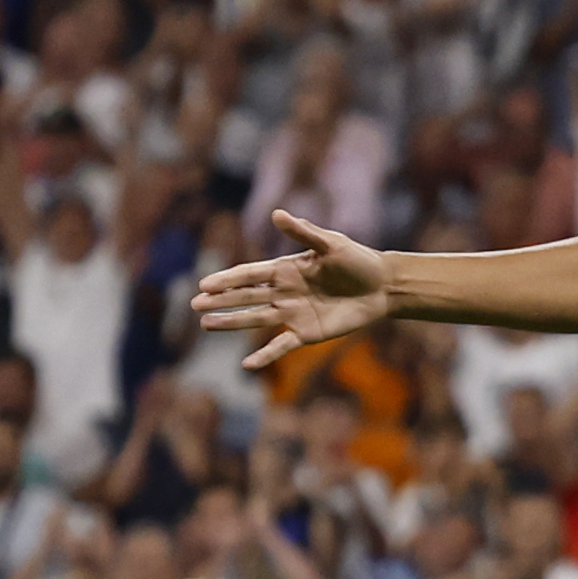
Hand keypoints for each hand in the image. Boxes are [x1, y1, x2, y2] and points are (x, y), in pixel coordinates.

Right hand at [191, 209, 392, 368]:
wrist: (383, 287)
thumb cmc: (358, 260)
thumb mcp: (332, 243)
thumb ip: (304, 232)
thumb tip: (276, 213)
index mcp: (286, 269)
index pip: (249, 274)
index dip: (227, 279)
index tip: (204, 284)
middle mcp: (284, 292)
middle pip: (246, 297)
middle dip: (221, 301)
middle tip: (194, 305)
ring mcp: (293, 314)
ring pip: (256, 319)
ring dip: (231, 323)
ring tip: (206, 324)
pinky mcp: (307, 333)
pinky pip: (282, 346)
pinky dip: (265, 356)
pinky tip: (246, 365)